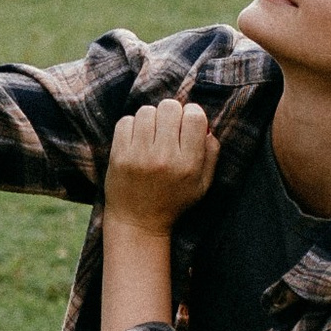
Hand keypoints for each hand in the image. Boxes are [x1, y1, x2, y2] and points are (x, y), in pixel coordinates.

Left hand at [103, 95, 218, 231]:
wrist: (138, 222)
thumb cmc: (174, 201)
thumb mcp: (203, 184)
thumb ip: (211, 153)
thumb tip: (206, 125)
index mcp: (188, 164)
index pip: (194, 116)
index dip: (192, 113)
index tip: (188, 122)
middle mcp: (164, 157)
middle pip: (169, 107)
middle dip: (171, 113)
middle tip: (168, 127)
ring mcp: (139, 155)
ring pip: (147, 111)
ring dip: (151, 119)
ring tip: (151, 134)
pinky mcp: (119, 155)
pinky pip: (126, 121)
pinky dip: (132, 126)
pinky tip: (137, 140)